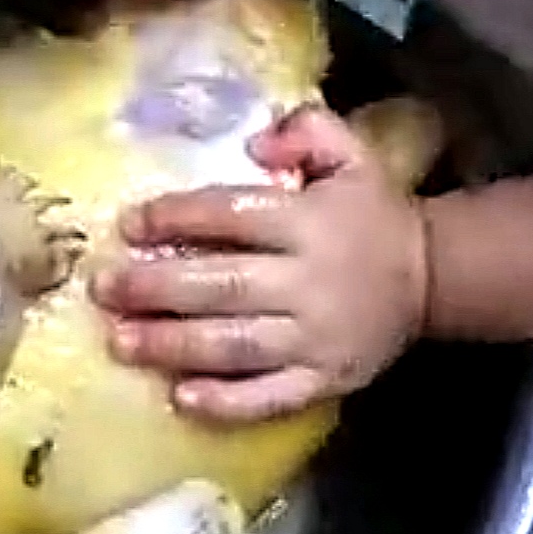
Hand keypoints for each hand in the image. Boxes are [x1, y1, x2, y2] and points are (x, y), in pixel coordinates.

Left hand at [91, 106, 429, 422]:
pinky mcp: (323, 381)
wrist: (430, 277)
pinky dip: (226, 403)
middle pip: (222, 285)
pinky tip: (180, 400)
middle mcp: (307, 281)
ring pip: (235, 345)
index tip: (129, 223)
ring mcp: (314, 338)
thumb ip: (306, 130)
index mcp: (308, 222)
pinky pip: (269, 397)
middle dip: (156, 288)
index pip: (232, 216)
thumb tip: (255, 141)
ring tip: (120, 341)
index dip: (177, 217)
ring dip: (173, 345)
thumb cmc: (372, 211)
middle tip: (102, 288)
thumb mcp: (350, 153)